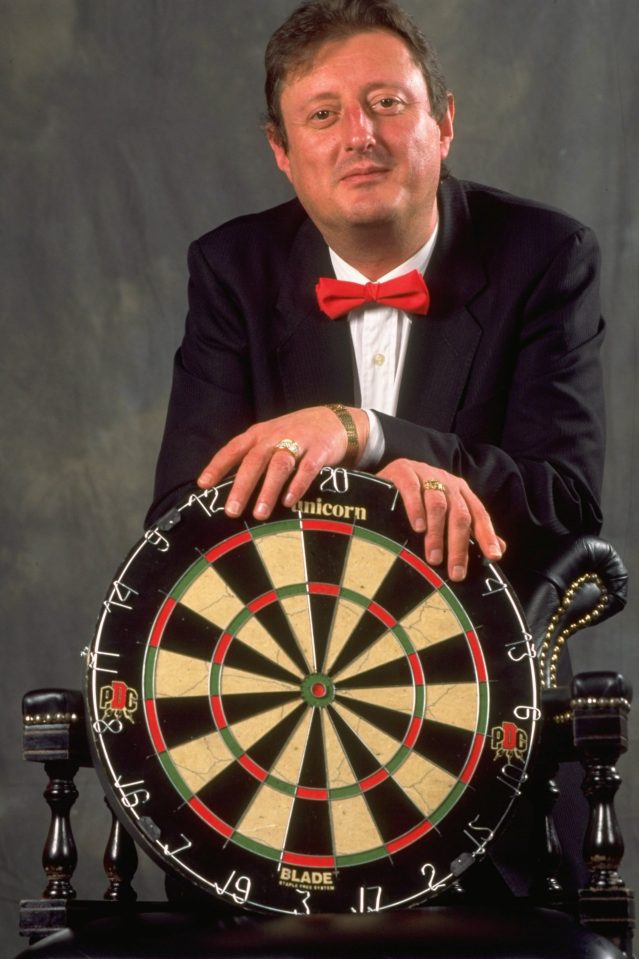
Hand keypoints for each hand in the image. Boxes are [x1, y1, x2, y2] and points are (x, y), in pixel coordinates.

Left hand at [197, 406, 368, 519]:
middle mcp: (275, 436)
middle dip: (242, 487)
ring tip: (259, 514)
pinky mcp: (319, 451)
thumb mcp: (271, 437)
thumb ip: (254, 456)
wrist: (335, 420)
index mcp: (259, 434)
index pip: (234, 449)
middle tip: (231, 512)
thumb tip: (232, 488)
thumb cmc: (297, 434)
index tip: (203, 485)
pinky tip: (289, 502)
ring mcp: (298, 442)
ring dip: (268, 490)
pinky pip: (307, 469)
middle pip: (254, 461)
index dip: (217, 466)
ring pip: (279, 466)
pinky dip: (297, 486)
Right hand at [376, 459, 504, 580]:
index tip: (493, 557)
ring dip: (437, 533)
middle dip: (459, 546)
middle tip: (455, 572)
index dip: (487, 535)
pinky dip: (416, 510)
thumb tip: (500, 549)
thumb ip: (471, 529)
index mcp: (461, 492)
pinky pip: (412, 490)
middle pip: (460, 515)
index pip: (479, 514)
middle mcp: (447, 483)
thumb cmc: (420, 497)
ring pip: (438, 505)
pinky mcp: (404, 472)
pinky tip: (418, 527)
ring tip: (434, 558)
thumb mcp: (446, 510)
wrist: (391, 471)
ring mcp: (426, 475)